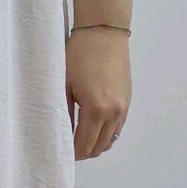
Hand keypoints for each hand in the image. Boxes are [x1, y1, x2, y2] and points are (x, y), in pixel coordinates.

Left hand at [65, 28, 130, 159]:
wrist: (103, 33)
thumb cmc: (80, 54)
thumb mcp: (64, 84)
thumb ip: (62, 113)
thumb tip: (59, 134)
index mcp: (97, 109)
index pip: (84, 146)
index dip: (71, 154)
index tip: (59, 152)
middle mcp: (114, 112)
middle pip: (98, 148)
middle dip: (82, 152)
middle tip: (66, 147)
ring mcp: (124, 107)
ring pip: (110, 140)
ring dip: (94, 144)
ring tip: (78, 138)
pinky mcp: (127, 101)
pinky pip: (117, 128)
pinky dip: (105, 134)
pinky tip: (91, 127)